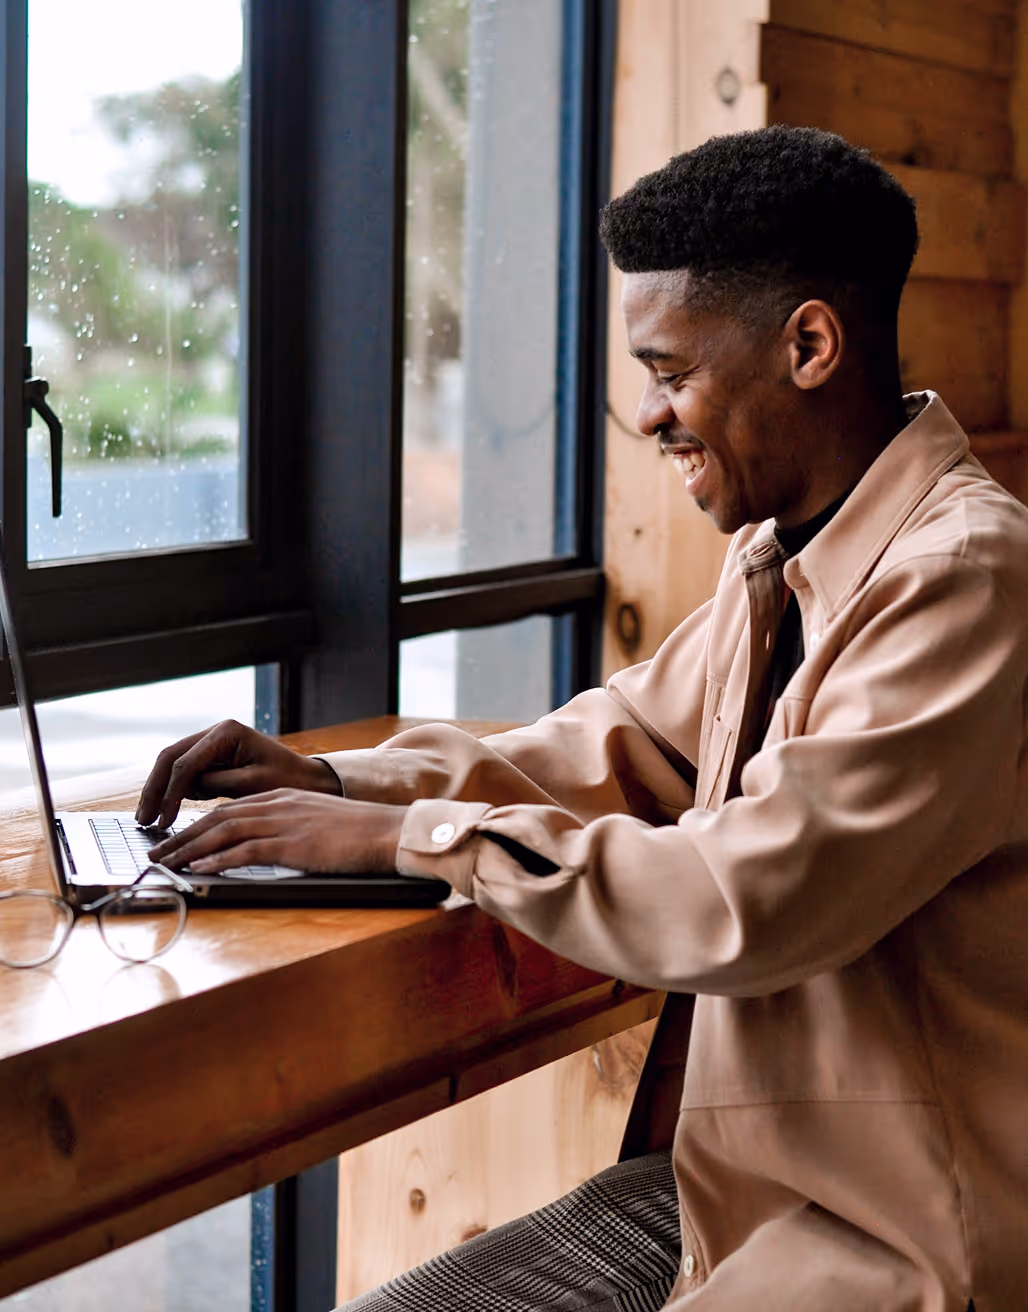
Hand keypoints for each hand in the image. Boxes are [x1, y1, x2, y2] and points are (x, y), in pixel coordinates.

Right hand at [136, 720, 342, 827]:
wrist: (307, 778)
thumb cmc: (286, 780)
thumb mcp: (252, 785)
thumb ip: (216, 784)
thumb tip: (184, 790)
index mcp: (226, 733)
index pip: (186, 764)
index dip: (170, 793)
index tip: (162, 821)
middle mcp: (215, 732)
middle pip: (170, 758)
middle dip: (155, 789)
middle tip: (143, 820)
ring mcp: (212, 742)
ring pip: (173, 764)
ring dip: (160, 790)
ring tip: (148, 819)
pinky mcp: (213, 756)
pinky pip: (186, 772)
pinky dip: (175, 790)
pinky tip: (167, 811)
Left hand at [147, 790, 406, 874]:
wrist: (388, 830)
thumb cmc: (362, 833)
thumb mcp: (320, 823)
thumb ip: (293, 829)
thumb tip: (270, 849)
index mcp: (284, 798)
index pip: (231, 808)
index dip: (199, 824)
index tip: (178, 838)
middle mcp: (278, 805)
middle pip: (218, 817)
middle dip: (183, 835)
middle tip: (157, 850)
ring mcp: (284, 823)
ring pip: (223, 831)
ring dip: (188, 848)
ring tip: (165, 861)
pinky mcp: (291, 844)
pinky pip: (245, 850)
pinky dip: (216, 859)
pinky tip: (197, 868)